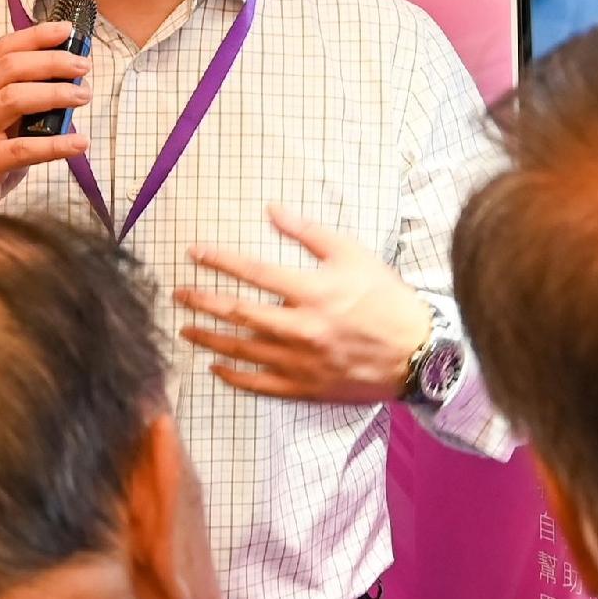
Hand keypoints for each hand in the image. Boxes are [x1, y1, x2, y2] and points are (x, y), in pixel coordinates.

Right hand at [0, 22, 92, 208]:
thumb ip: (11, 100)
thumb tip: (63, 82)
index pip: (1, 49)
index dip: (36, 36)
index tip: (66, 30)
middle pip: (11, 67)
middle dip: (52, 61)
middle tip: (83, 66)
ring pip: (16, 98)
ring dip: (56, 93)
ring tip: (83, 95)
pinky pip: (25, 149)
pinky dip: (57, 144)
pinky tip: (80, 143)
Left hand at [175, 208, 430, 404]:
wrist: (418, 354)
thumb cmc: (387, 300)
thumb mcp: (353, 254)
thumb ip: (309, 233)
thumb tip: (272, 210)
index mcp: (314, 292)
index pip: (255, 272)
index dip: (220, 261)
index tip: (195, 253)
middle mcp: (302, 328)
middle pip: (239, 313)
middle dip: (203, 301)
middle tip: (179, 294)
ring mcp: (302, 362)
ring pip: (243, 350)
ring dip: (210, 337)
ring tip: (186, 328)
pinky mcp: (306, 388)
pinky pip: (259, 384)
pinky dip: (233, 376)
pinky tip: (216, 367)